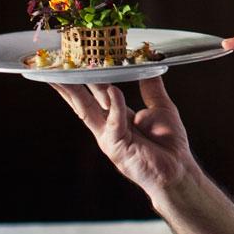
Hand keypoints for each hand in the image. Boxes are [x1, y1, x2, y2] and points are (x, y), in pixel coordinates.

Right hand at [50, 75, 197, 196]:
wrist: (178, 169)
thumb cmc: (169, 143)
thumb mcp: (161, 107)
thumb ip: (151, 87)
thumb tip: (148, 65)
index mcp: (116, 118)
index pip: (95, 95)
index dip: (84, 80)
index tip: (76, 64)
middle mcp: (108, 127)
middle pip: (82, 101)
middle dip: (67, 84)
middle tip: (54, 67)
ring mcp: (109, 138)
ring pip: (86, 110)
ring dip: (74, 92)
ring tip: (61, 75)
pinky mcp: (117, 146)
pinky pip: (114, 121)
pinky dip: (115, 104)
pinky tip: (113, 90)